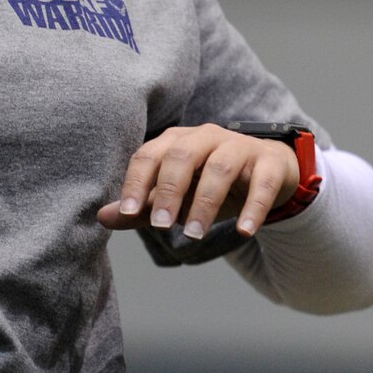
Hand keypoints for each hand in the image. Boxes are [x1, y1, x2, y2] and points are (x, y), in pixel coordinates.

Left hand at [98, 124, 299, 240]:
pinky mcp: (269, 162)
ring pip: (219, 167)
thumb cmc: (211, 185)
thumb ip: (142, 207)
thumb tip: (103, 217)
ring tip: (194, 235)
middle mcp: (205, 137)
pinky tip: (244, 231)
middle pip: (181, 155)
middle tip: (161, 225)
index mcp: (176, 141)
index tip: (126, 212)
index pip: (149, 155)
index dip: (136, 182)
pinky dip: (253, 206)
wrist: (267, 173)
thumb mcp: (176, 198)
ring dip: (205, 202)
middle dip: (169, 190)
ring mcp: (239, 147)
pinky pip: (262, 182)